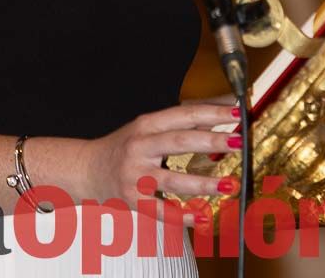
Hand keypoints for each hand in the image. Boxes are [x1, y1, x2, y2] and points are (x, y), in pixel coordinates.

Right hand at [79, 101, 241, 213]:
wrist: (87, 170)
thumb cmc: (125, 146)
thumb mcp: (150, 127)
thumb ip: (185, 120)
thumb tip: (223, 107)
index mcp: (147, 124)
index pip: (183, 114)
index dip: (211, 112)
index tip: (236, 113)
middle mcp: (140, 147)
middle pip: (179, 141)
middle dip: (211, 141)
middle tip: (238, 142)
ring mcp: (135, 175)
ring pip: (172, 180)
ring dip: (203, 183)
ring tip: (229, 185)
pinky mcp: (133, 201)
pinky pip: (161, 211)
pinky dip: (182, 215)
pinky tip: (203, 216)